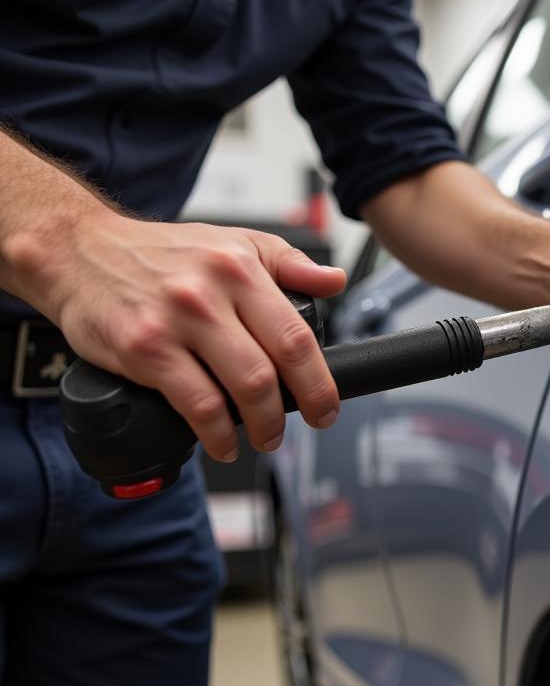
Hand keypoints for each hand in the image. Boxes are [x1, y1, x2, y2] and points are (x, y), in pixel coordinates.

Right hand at [41, 211, 346, 460]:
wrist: (78, 250)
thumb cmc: (161, 253)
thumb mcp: (235, 242)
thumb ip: (289, 264)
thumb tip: (334, 281)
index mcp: (240, 267)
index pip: (296, 334)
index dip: (319, 380)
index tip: (326, 405)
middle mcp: (210, 293)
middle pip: (272, 368)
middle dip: (296, 409)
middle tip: (301, 425)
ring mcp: (175, 322)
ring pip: (239, 388)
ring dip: (260, 426)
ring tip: (263, 437)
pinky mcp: (143, 349)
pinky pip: (194, 404)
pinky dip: (216, 434)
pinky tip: (222, 442)